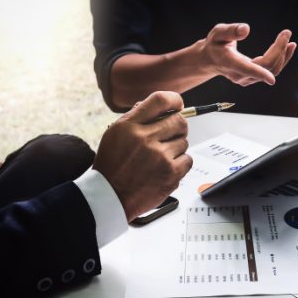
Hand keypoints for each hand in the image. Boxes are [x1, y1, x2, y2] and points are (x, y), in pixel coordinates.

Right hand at [93, 91, 192, 221]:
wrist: (110, 196)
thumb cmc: (112, 167)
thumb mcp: (115, 134)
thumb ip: (136, 119)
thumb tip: (159, 108)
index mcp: (130, 126)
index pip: (160, 101)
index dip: (174, 100)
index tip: (178, 105)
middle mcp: (145, 139)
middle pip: (179, 121)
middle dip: (178, 127)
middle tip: (170, 135)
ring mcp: (159, 156)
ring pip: (184, 141)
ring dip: (176, 148)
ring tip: (160, 158)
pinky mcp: (170, 173)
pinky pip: (188, 159)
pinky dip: (180, 163)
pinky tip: (166, 168)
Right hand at [200, 23, 296, 86]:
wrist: (211, 59)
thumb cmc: (215, 44)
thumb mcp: (218, 33)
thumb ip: (230, 30)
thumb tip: (246, 29)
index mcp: (230, 63)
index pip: (247, 70)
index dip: (259, 74)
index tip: (271, 79)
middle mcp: (240, 75)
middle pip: (266, 67)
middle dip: (279, 50)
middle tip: (286, 33)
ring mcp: (247, 79)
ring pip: (271, 70)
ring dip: (283, 56)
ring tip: (290, 41)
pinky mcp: (253, 79)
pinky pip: (271, 71)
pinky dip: (281, 59)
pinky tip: (287, 48)